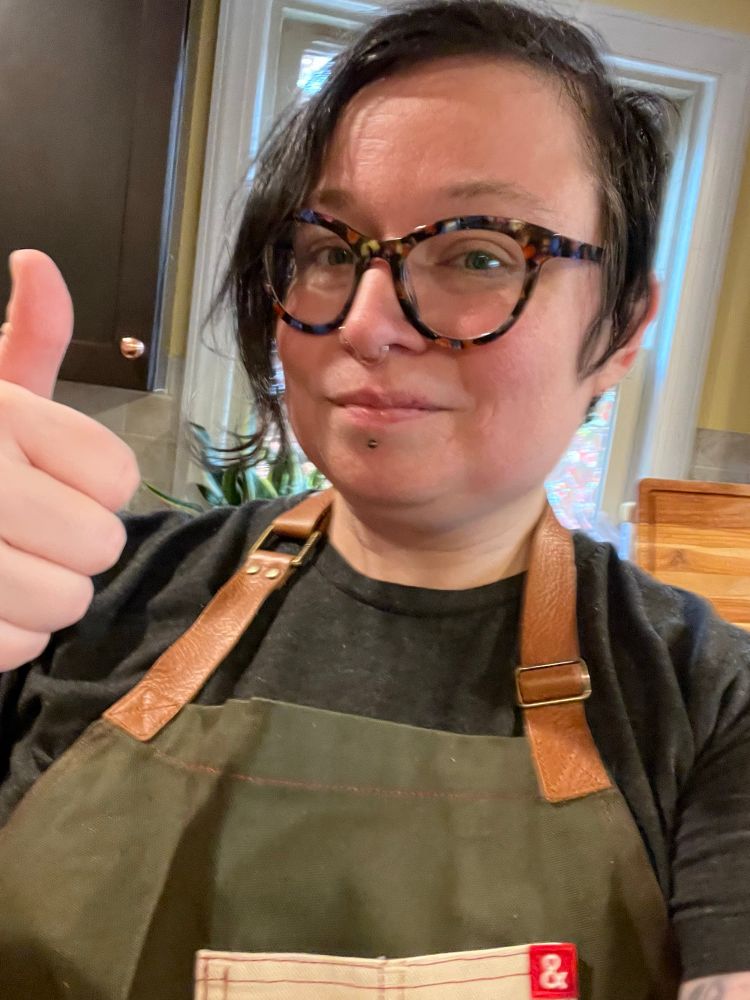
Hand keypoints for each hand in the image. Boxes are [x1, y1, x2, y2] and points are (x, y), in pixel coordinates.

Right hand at [0, 251, 139, 669]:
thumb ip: (25, 336)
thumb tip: (39, 264)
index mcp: (0, 419)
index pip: (118, 478)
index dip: (96, 487)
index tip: (56, 478)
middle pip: (101, 547)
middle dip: (73, 544)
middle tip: (27, 529)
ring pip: (64, 605)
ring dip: (42, 593)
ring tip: (3, 564)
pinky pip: (18, 647)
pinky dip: (6, 636)